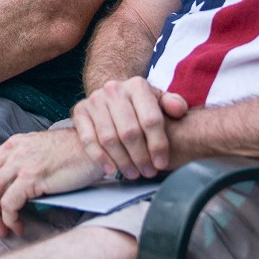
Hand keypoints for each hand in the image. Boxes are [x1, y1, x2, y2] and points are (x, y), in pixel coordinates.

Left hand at [0, 129, 103, 236]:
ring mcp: (22, 163)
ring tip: (3, 229)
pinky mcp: (33, 177)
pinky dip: (10, 218)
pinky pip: (10, 203)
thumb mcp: (38, 151)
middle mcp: (12, 152)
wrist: (93, 147)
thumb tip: (6, 187)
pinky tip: (18, 225)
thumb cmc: (70, 153)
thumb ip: (20, 162)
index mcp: (12, 145)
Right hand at [72, 77, 188, 179]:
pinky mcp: (79, 111)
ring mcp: (94, 100)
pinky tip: (111, 170)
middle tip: (148, 172)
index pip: (151, 120)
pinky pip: (88, 140)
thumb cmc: (140, 105)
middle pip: (129, 131)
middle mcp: (114, 89)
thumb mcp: (158, 101)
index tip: (161, 163)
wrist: (111, 97)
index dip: (158, 145)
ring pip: (109, 138)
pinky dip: (99, 158)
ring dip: (122, 161)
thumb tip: (178, 110)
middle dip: (141, 157)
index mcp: (137, 85)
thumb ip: (173, 104)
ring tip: (133, 174)